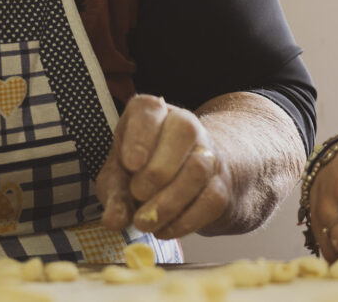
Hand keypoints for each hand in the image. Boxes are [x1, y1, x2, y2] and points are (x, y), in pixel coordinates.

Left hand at [96, 94, 231, 238]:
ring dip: (168, 202)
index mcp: (153, 114)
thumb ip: (114, 195)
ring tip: (144, 222)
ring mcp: (210, 152)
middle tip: (137, 195)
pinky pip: (210, 199)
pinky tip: (163, 229)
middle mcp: (185, 125)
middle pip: (185, 131)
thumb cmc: (143, 172)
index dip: (141, 135)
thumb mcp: (118, 177)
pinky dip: (183, 221)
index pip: (150, 108)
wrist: (190, 183)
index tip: (131, 163)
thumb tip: (114, 220)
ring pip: (199, 168)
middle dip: (157, 171)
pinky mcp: (223, 184)